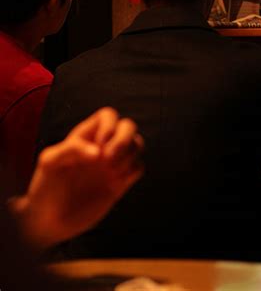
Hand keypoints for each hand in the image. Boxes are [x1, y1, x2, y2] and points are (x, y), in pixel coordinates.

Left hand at [11, 108, 143, 249]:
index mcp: (86, 136)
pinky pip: (138, 167)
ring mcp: (112, 164)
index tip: (99, 145)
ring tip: (110, 172)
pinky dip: (131, 171)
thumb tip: (99, 152)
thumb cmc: (45, 187)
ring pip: (137, 144)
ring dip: (129, 155)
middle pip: (128, 125)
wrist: (48, 221)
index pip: (108, 115)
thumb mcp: (50, 163)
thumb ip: (71, 149)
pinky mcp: (119, 183)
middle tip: (108, 158)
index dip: (110, 126)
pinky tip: (114, 183)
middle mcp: (102, 146)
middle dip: (124, 139)